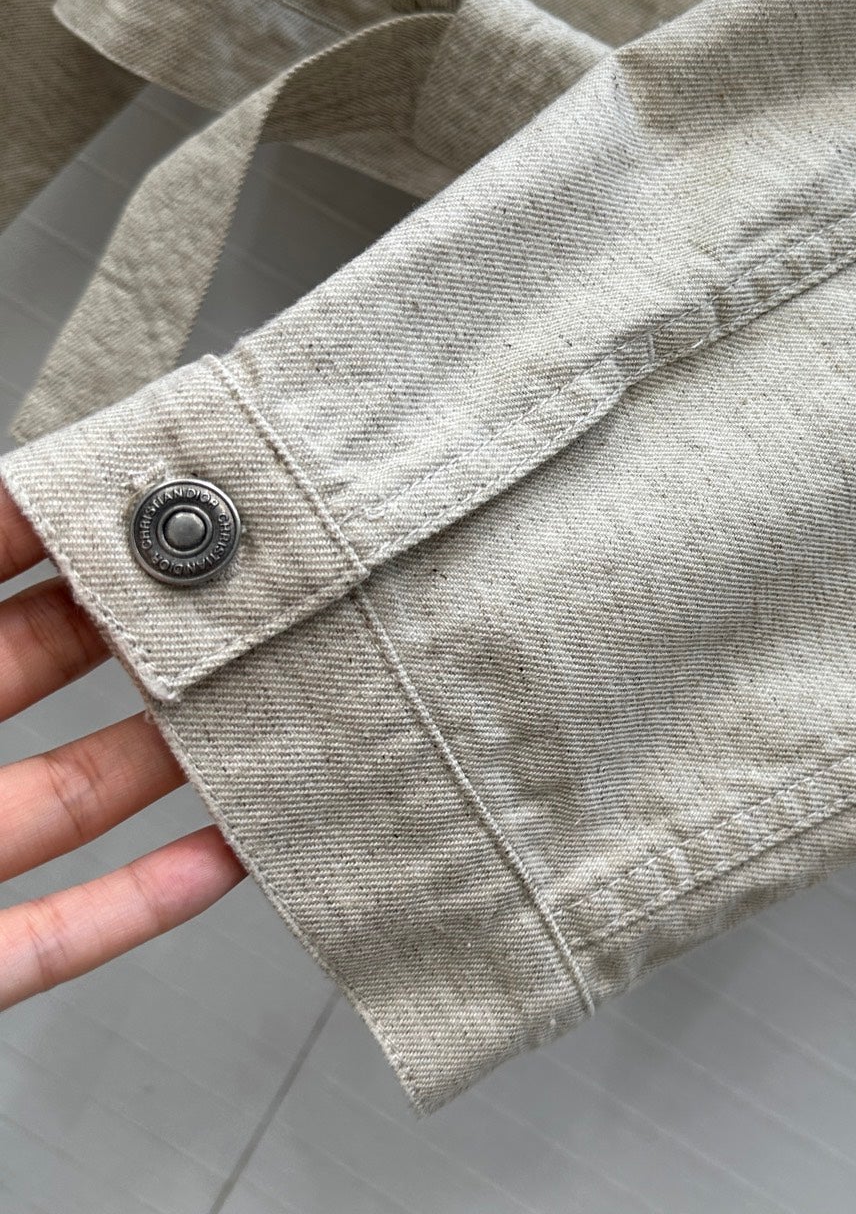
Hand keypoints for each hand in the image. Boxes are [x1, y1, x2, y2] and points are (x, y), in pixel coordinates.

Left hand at [0, 484, 244, 1008]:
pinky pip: (57, 933)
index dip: (67, 524)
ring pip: (73, 794)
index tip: (156, 487)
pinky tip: (224, 856)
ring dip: (174, 755)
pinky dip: (145, 901)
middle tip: (239, 584)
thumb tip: (10, 485)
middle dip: (146, 628)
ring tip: (267, 705)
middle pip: (46, 668)